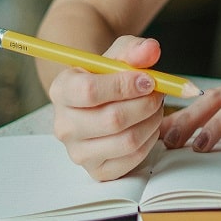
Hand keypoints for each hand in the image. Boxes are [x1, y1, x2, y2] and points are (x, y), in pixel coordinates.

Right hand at [49, 36, 165, 180]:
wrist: (101, 101)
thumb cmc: (109, 76)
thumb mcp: (119, 56)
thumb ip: (135, 49)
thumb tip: (151, 50)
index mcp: (62, 90)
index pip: (90, 91)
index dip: (126, 85)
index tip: (149, 80)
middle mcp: (64, 124)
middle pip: (112, 119)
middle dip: (146, 104)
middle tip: (158, 94)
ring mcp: (78, 151)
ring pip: (127, 141)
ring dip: (152, 122)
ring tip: (155, 108)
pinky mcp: (97, 170)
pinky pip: (132, 159)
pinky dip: (150, 141)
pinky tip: (149, 126)